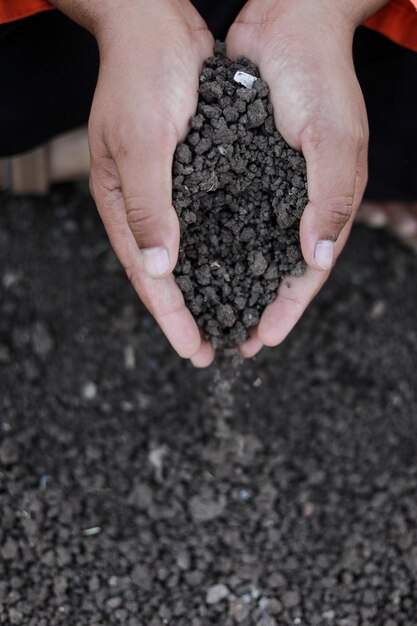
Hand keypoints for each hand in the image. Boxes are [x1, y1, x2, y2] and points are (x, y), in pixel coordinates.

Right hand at [51, 0, 214, 365]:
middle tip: (212, 349)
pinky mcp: (191, 173)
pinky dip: (218, 250)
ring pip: (187, 253)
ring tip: (226, 318)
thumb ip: (148, 207)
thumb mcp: (143, 143)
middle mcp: (144, 204)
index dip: (171, 317)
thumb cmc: (143, 77)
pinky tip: (237, 265)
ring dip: (205, 288)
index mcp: (122, 204)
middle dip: (188, 314)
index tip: (194, 351)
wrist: (157, 25)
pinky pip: (204, 222)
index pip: (147, 276)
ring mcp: (167, 190)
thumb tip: (157, 268)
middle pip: (166, 274)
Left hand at [226, 0, 384, 357]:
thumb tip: (318, 257)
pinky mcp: (239, 169)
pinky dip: (212, 243)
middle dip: (255, 308)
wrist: (287, 23)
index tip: (261, 340)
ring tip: (208, 313)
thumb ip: (330, 197)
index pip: (307, 271)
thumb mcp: (333, 139)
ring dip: (229, 283)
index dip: (286, 308)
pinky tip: (192, 262)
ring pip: (247, 249)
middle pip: (274, 270)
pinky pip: (224, 215)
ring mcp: (266, 188)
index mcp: (325, 202)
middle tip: (232, 342)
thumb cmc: (319, 78)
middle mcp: (295, 202)